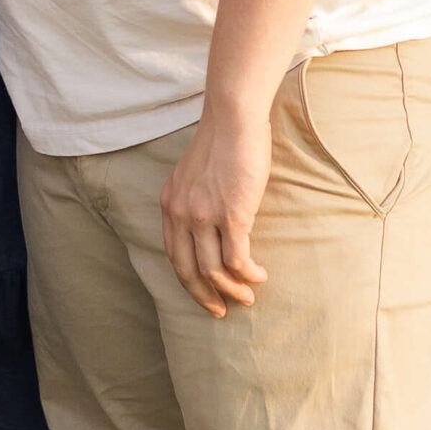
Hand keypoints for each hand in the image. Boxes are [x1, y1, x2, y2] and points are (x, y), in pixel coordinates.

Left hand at [158, 103, 271, 316]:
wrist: (233, 118)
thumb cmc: (222, 141)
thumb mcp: (195, 174)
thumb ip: (195, 199)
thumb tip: (212, 224)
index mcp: (170, 204)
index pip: (174, 255)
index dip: (189, 282)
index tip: (205, 295)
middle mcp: (181, 213)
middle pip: (188, 270)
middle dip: (205, 296)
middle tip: (222, 310)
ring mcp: (205, 216)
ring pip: (214, 270)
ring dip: (233, 289)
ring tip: (249, 296)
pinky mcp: (232, 215)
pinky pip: (237, 259)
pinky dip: (249, 273)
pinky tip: (260, 275)